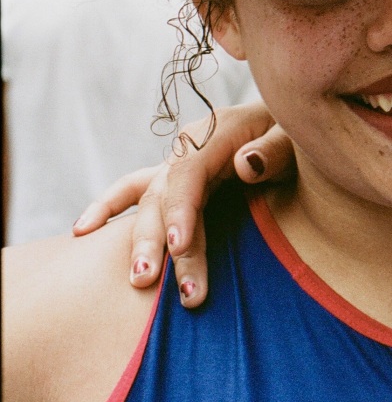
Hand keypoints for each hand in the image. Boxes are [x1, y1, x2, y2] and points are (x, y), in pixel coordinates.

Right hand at [71, 101, 292, 307]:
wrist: (295, 120)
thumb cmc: (300, 133)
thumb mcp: (296, 135)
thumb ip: (276, 149)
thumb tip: (245, 165)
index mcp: (218, 132)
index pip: (190, 174)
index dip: (181, 210)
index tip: (180, 245)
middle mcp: (191, 147)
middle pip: (164, 195)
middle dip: (155, 240)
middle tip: (150, 281)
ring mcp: (179, 163)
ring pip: (148, 202)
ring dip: (137, 240)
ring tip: (137, 281)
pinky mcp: (174, 178)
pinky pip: (133, 189)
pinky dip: (107, 207)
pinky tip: (81, 232)